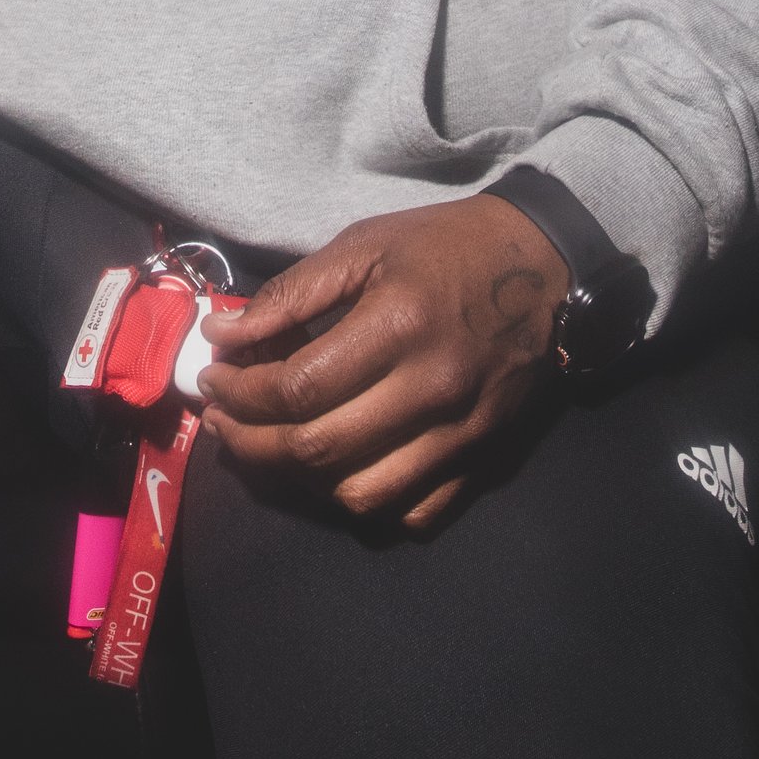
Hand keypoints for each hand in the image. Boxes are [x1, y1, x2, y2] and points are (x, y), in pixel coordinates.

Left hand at [197, 194, 570, 534]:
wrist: (545, 265)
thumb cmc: (446, 247)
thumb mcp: (365, 245)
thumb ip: (292, 294)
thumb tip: (224, 337)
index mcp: (399, 325)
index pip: (297, 388)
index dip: (240, 392)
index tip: (213, 379)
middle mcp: (432, 389)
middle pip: (319, 449)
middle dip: (251, 441)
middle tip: (224, 419)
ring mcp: (462, 433)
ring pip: (362, 495)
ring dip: (302, 480)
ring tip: (274, 446)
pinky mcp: (486, 459)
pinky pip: (416, 513)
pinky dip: (369, 503)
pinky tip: (342, 469)